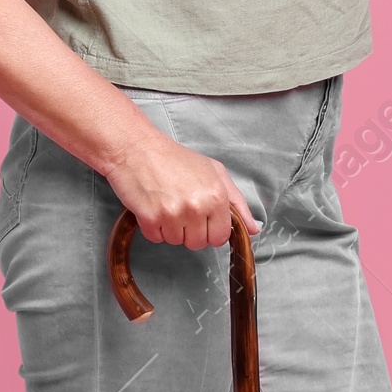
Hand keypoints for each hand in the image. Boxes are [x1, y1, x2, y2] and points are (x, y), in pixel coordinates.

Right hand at [107, 124, 260, 249]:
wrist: (136, 148)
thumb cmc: (174, 158)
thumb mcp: (214, 171)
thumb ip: (237, 202)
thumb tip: (254, 229)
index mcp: (216, 196)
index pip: (221, 236)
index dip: (211, 230)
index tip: (202, 219)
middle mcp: (197, 207)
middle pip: (198, 243)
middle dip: (190, 231)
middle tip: (181, 208)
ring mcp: (173, 214)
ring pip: (176, 242)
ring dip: (170, 228)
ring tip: (165, 203)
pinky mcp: (150, 219)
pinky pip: (156, 238)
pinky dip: (153, 227)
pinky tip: (153, 206)